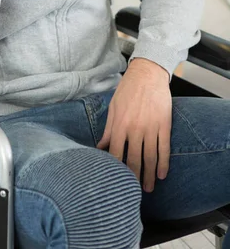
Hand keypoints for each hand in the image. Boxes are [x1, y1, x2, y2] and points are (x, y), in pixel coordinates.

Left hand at [97, 58, 171, 192]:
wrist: (147, 73)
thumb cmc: (128, 89)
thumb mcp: (113, 107)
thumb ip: (108, 129)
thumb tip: (100, 147)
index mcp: (119, 124)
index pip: (116, 153)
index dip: (116, 169)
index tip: (115, 180)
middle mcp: (135, 128)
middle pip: (134, 160)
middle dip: (134, 178)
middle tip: (133, 191)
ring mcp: (151, 127)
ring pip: (150, 158)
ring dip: (149, 175)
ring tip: (149, 188)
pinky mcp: (164, 124)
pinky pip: (164, 148)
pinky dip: (164, 163)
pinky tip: (162, 174)